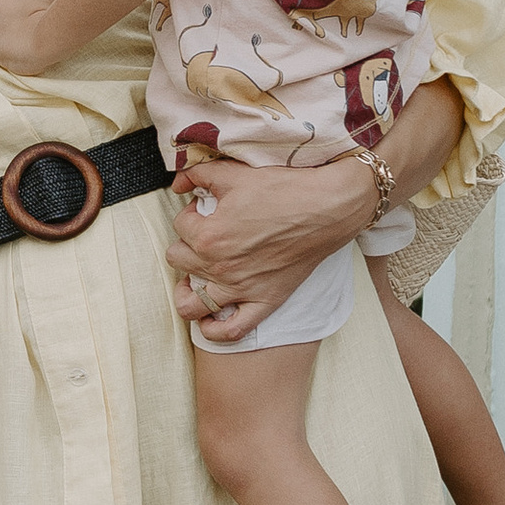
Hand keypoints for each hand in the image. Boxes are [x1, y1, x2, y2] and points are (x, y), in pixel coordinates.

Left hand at [169, 153, 370, 343]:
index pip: (180, 225)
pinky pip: (230, 331)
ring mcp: (240, 289)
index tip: (206, 208)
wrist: (327, 208)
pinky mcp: (264, 302)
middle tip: (204, 235)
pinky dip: (214, 329)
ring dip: (188, 290)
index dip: (191, 212)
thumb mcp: (235, 174)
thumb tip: (178, 185)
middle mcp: (220, 267)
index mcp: (209, 235)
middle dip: (186, 244)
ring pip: (191, 304)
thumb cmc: (284, 190)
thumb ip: (198, 174)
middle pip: (178, 260)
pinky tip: (210, 316)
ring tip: (194, 278)